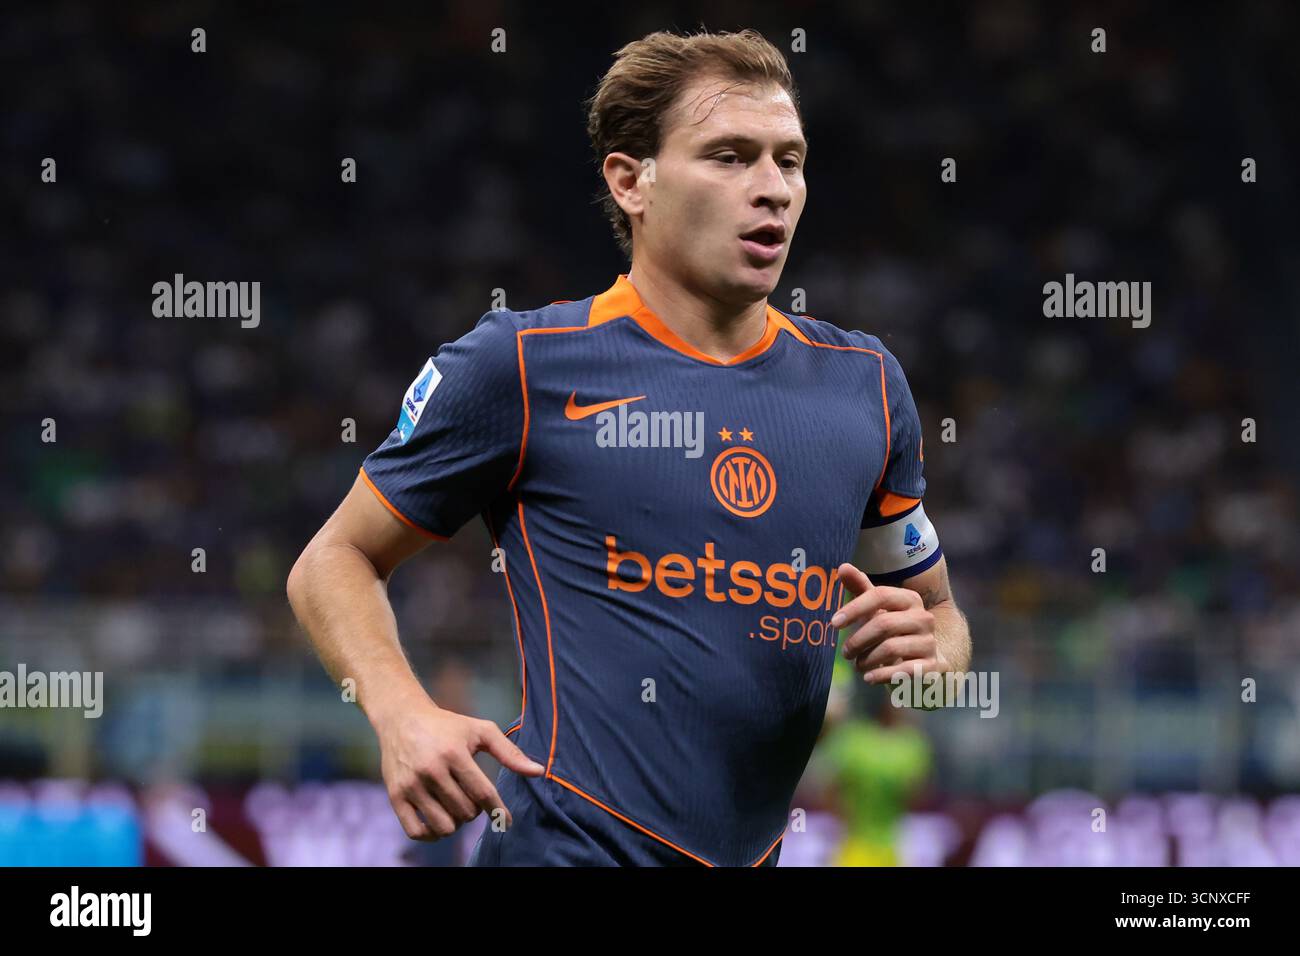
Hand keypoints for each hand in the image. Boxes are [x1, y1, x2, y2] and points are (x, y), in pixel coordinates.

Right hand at [373, 695, 545, 840]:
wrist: (402, 718)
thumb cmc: (448, 726)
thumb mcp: (480, 730)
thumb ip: (510, 752)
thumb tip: (538, 772)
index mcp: (453, 753)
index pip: (482, 793)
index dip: (498, 810)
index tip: (507, 820)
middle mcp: (430, 770)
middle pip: (465, 811)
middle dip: (475, 811)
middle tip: (472, 799)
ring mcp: (410, 785)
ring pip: (444, 825)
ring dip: (457, 824)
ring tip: (457, 808)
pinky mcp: (395, 796)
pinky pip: (417, 832)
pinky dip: (432, 834)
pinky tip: (439, 822)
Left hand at [831, 563, 950, 683]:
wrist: (922, 660)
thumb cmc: (893, 630)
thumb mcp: (877, 609)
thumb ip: (861, 588)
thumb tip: (843, 567)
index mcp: (909, 599)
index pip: (880, 595)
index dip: (855, 608)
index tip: (834, 623)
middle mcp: (923, 618)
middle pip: (883, 624)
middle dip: (858, 640)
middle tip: (845, 652)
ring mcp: (930, 642)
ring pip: (891, 648)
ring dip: (867, 659)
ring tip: (858, 665)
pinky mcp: (933, 666)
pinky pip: (905, 670)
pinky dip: (882, 675)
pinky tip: (869, 678)